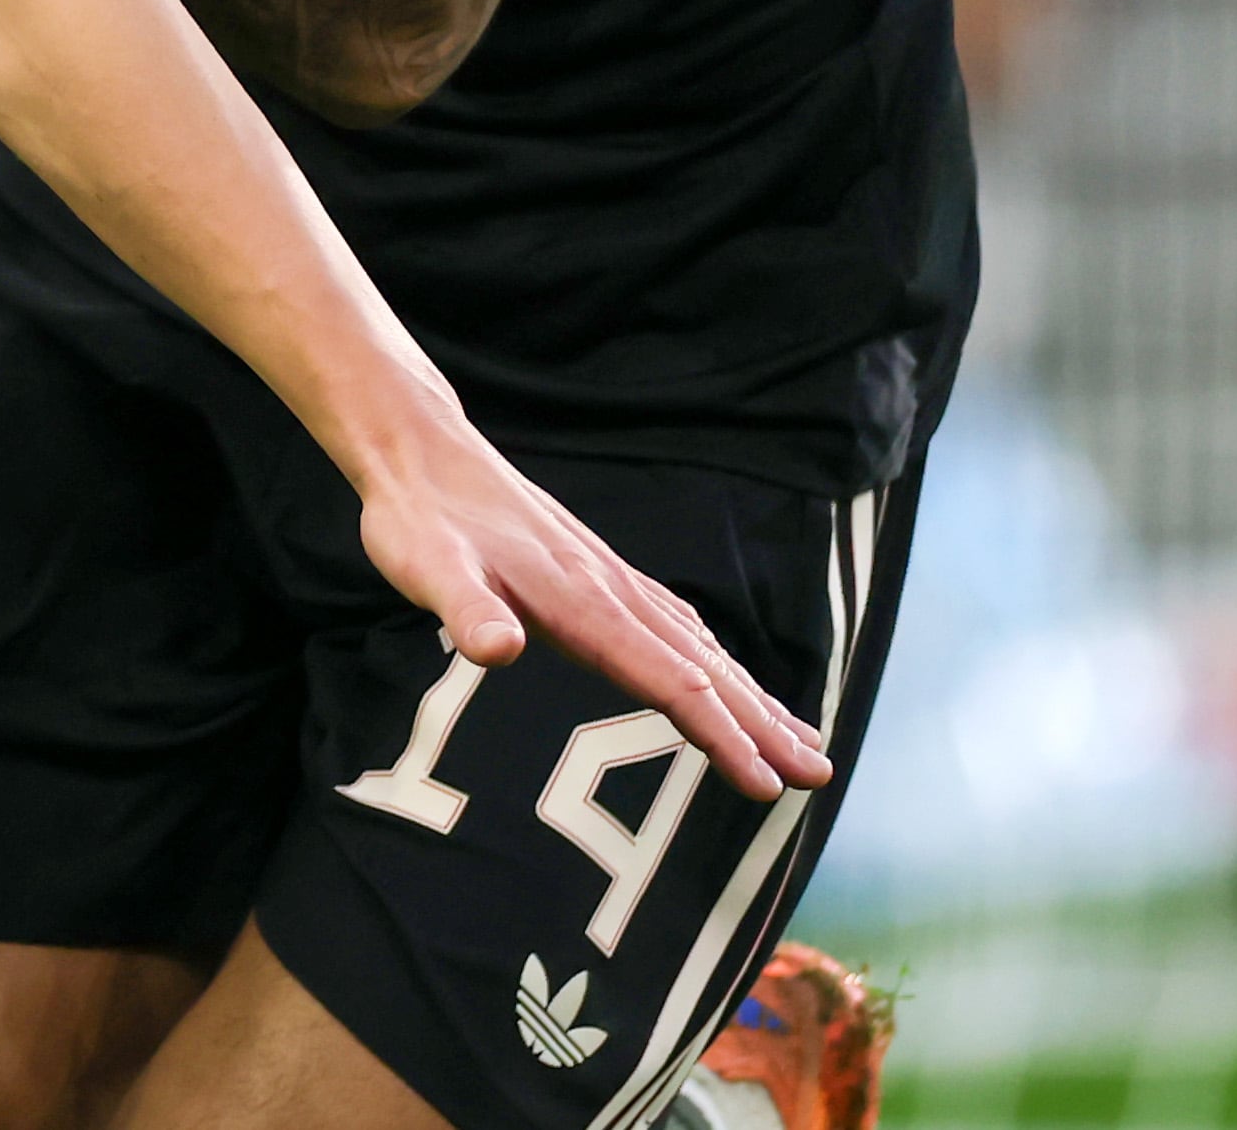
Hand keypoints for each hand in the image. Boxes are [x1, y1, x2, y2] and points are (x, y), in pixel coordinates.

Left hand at [351, 416, 833, 803]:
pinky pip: (675, 623)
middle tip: (818, 776)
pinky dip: (715, 658)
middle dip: (762, 725)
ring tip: (800, 737)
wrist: (420, 451)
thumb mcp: (425, 566)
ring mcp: (609, 578)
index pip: (670, 679)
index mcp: (582, 602)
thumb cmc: (418, 519)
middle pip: (704, 667)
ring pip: (699, 645)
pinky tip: (725, 674)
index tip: (768, 784)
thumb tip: (497, 650)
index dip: (721, 734)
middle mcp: (611, 590)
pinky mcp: (597, 571)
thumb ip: (464, 609)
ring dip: (752, 694)